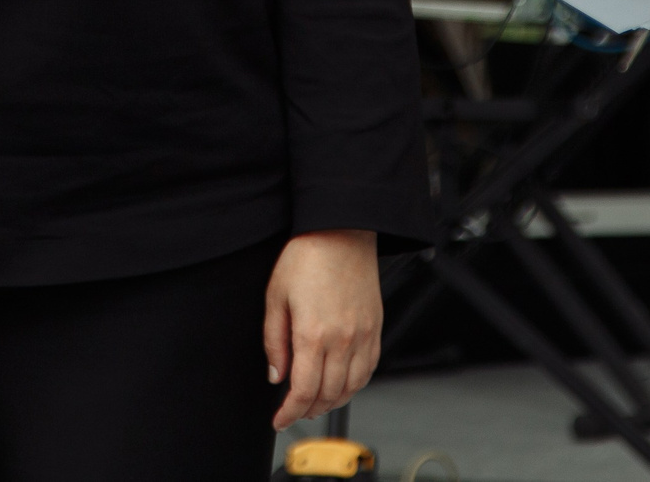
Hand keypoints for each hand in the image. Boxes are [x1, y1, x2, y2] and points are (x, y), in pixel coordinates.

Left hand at [264, 230, 380, 428]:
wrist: (341, 230)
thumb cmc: (306, 256)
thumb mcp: (276, 297)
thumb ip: (274, 342)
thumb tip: (276, 375)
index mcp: (313, 334)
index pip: (303, 391)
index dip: (290, 413)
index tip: (280, 420)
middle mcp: (343, 339)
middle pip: (328, 395)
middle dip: (308, 410)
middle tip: (294, 412)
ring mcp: (363, 335)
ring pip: (351, 387)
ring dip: (332, 402)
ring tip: (316, 403)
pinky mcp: (375, 328)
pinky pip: (369, 369)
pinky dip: (354, 385)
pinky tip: (341, 384)